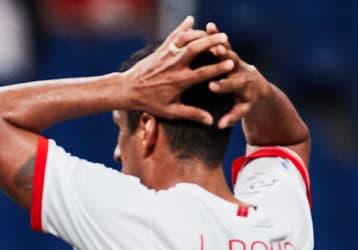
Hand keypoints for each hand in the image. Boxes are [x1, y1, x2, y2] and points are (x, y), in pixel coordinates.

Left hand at [119, 15, 233, 124]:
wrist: (127, 90)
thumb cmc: (149, 103)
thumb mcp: (170, 111)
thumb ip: (192, 114)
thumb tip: (210, 121)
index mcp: (179, 81)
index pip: (203, 73)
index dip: (217, 68)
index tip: (231, 64)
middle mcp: (174, 66)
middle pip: (195, 50)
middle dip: (211, 43)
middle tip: (225, 39)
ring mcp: (167, 56)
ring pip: (185, 40)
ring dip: (200, 34)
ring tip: (212, 32)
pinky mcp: (160, 50)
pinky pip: (173, 36)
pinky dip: (182, 27)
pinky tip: (191, 20)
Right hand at [204, 24, 269, 128]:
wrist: (256, 88)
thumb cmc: (245, 101)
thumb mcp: (241, 111)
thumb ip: (231, 117)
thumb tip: (219, 125)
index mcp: (243, 86)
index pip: (232, 86)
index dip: (223, 86)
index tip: (212, 86)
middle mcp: (241, 70)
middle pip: (232, 63)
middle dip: (223, 58)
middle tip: (215, 53)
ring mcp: (237, 60)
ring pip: (228, 50)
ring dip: (219, 42)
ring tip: (210, 35)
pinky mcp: (232, 53)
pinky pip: (224, 43)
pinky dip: (217, 35)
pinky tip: (208, 26)